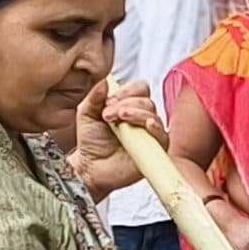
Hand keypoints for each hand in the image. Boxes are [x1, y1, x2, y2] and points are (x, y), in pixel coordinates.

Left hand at [74, 79, 162, 195]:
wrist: (91, 167)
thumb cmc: (91, 143)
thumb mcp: (86, 114)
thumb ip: (94, 97)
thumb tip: (103, 82)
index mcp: (128, 105)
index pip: (139, 88)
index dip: (127, 91)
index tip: (109, 100)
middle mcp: (140, 118)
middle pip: (146, 100)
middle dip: (126, 104)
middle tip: (108, 114)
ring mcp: (149, 133)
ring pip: (153, 114)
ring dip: (136, 113)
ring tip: (118, 121)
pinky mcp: (155, 149)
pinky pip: (162, 135)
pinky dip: (155, 127)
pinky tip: (146, 125)